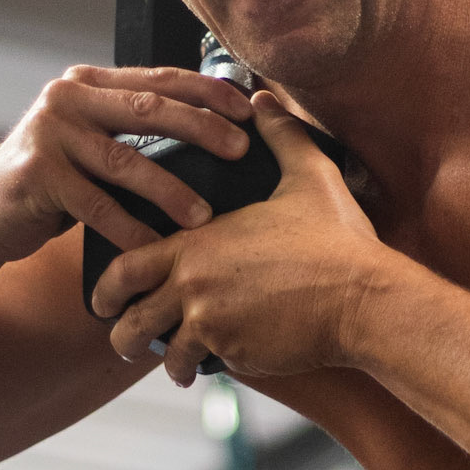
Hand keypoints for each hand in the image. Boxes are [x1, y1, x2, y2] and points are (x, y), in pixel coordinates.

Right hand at [0, 65, 253, 266]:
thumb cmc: (52, 185)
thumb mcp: (90, 144)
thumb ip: (132, 130)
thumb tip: (213, 132)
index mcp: (88, 83)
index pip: (159, 78)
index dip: (207, 91)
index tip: (249, 109)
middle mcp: (66, 99)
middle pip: (149, 109)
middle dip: (202, 128)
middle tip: (241, 150)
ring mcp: (48, 134)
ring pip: (125, 161)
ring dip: (171, 190)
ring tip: (204, 216)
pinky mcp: (35, 174)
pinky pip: (97, 206)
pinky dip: (130, 229)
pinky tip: (155, 246)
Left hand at [92, 91, 384, 383]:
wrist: (363, 298)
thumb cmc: (338, 239)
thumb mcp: (310, 175)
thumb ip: (280, 135)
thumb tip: (265, 99)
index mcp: (197, 243)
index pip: (127, 266)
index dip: (109, 285)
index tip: (107, 294)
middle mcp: (193, 285)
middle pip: (131, 317)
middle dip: (119, 331)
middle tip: (120, 336)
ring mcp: (211, 324)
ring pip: (162, 351)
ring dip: (162, 360)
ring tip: (169, 366)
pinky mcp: (236, 354)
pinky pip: (204, 365)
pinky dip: (202, 369)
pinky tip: (211, 369)